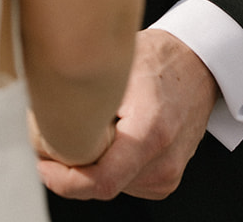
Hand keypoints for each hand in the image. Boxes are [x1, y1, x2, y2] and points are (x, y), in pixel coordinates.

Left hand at [36, 29, 218, 202]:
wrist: (199, 64)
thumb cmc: (161, 58)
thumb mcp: (118, 63)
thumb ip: (85, 94)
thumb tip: (43, 115)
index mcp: (151, 131)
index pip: (101, 180)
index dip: (64, 180)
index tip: (43, 165)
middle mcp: (163, 161)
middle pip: (102, 184)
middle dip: (71, 168)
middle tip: (51, 137)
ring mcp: (168, 174)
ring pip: (111, 185)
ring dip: (90, 166)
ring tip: (87, 128)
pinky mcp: (166, 178)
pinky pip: (125, 182)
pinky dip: (109, 165)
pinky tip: (110, 136)